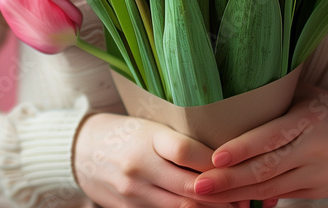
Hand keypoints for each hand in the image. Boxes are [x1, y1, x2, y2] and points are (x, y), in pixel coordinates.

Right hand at [73, 112, 252, 207]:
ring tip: (233, 207)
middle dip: (223, 194)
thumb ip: (180, 141)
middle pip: (190, 186)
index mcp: (147, 137)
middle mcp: (139, 166)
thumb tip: (224, 158)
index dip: (218, 162)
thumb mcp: (150, 127)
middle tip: (246, 196)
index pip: (188, 151)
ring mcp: (134, 192)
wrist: (81, 152)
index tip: (239, 166)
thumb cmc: (125, 135)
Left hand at [190, 84, 327, 203]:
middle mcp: (313, 150)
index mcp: (308, 120)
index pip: (272, 136)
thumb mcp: (304, 97)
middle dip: (230, 179)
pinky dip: (254, 200)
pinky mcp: (315, 191)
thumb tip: (228, 102)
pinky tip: (229, 202)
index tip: (216, 157)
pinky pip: (281, 197)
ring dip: (235, 195)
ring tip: (204, 195)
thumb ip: (272, 101)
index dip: (243, 148)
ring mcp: (316, 174)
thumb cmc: (324, 110)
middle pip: (267, 168)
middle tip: (198, 185)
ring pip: (270, 188)